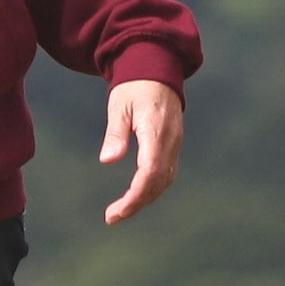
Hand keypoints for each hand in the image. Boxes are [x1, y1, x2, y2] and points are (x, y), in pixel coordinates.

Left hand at [98, 77, 186, 223]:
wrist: (158, 68)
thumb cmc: (134, 86)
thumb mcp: (119, 105)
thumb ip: (115, 134)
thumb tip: (108, 161)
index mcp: (156, 131)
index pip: (149, 173)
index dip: (134, 196)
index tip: (116, 211)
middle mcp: (170, 140)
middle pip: (159, 182)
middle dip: (137, 203)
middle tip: (112, 217)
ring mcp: (175, 143)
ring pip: (166, 180)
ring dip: (145, 198)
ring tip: (122, 210)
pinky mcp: (174, 144)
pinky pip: (168, 172)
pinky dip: (153, 188)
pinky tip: (137, 194)